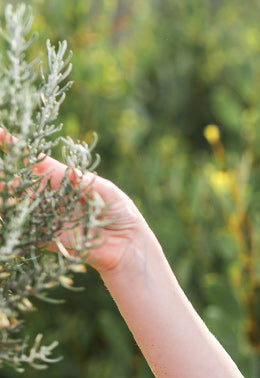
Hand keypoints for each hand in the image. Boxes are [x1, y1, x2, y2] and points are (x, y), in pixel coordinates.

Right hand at [1, 130, 150, 273]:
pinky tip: (6, 215)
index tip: (0, 133)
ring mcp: (51, 217)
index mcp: (66, 180)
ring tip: (0, 190)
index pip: (38, 161)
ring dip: (7, 199)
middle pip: (23, 183)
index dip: (18, 147)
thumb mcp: (107, 191)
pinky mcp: (52, 239)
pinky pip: (30, 231)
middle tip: (0, 173)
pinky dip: (17, 224)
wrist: (128, 245)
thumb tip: (67, 171)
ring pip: (22, 206)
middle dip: (7, 175)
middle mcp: (54, 197)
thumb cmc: (122, 213)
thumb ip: (85, 181)